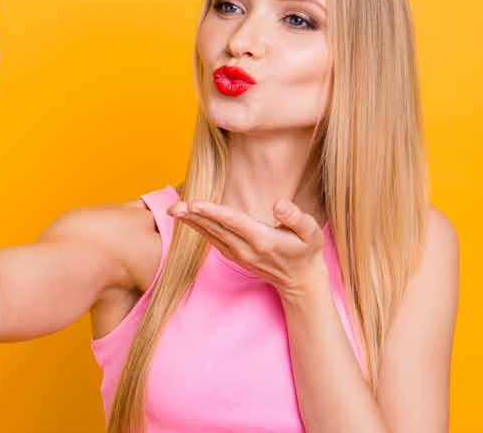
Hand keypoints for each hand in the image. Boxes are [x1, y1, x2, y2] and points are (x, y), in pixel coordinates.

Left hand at [166, 197, 328, 298]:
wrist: (302, 281)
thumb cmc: (307, 250)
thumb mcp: (310, 232)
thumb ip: (295, 217)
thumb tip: (278, 203)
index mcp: (263, 240)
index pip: (233, 222)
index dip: (212, 212)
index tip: (193, 204)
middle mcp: (246, 249)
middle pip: (215, 229)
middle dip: (193, 217)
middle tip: (172, 206)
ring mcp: (239, 255)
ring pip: (211, 235)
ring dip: (191, 222)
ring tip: (173, 209)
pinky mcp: (234, 256)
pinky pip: (213, 240)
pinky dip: (199, 228)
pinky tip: (188, 217)